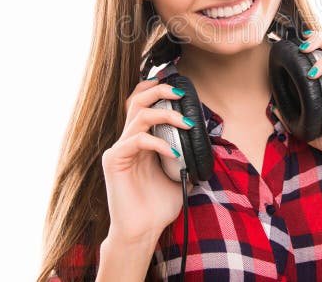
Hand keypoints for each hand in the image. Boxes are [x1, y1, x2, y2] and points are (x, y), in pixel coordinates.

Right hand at [101, 78, 195, 244]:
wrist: (143, 231)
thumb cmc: (158, 206)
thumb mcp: (181, 175)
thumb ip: (188, 155)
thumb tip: (207, 141)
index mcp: (141, 140)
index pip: (143, 104)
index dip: (157, 89)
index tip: (180, 88)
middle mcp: (128, 140)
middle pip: (137, 100)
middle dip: (160, 90)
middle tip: (181, 94)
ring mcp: (119, 149)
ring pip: (138, 115)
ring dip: (165, 114)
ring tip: (186, 123)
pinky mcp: (114, 161)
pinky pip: (136, 140)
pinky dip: (157, 142)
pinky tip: (173, 153)